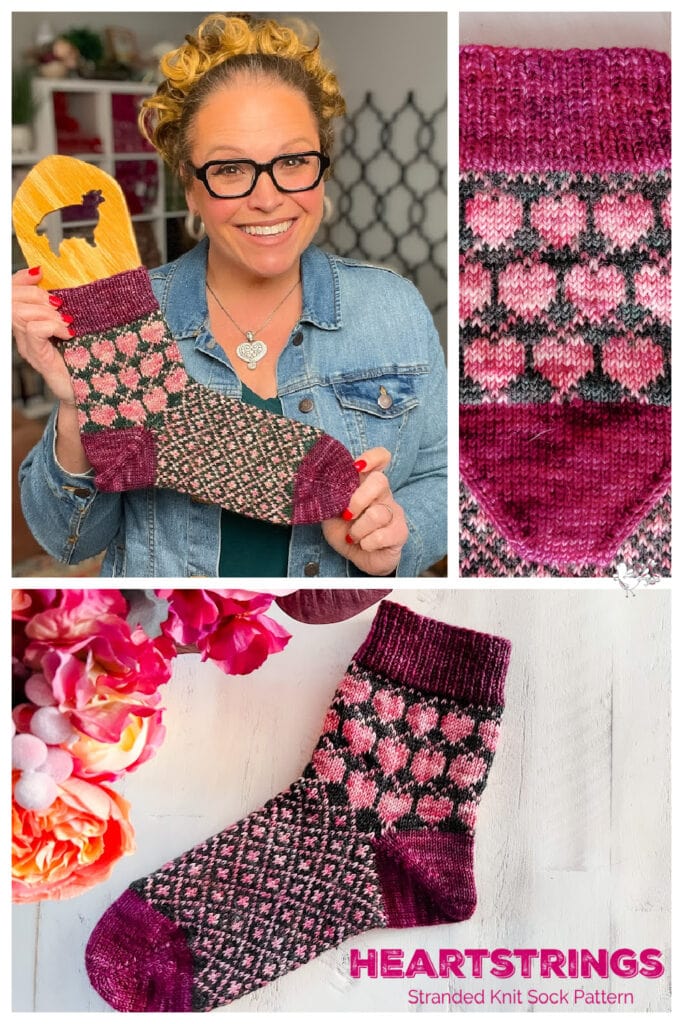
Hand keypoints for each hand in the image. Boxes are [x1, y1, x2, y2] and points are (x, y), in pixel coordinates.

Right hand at [12, 266, 75, 403]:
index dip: (21, 278)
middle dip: (36, 294)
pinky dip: (52, 325)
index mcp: (29, 322)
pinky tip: (68, 332)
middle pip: (11, 299)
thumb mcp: (74, 326)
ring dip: (46, 311)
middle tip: (60, 307)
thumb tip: (65, 286)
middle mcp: (24, 333)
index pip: (12, 292)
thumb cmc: (83, 359)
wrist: (88, 390)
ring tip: (65, 322)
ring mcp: (29, 346)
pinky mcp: (39, 357)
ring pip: (21, 313)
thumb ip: (64, 308)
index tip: (40, 273)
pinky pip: (35, 330)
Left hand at [322, 447, 408, 575]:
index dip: (372, 457)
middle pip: (380, 481)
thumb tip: (317, 486)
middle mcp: (383, 494)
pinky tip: (364, 544)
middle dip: (358, 500)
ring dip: (358, 530)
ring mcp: (394, 512)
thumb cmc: (346, 532)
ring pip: (377, 514)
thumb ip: (329, 497)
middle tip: (346, 515)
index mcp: (366, 484)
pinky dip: (367, 543)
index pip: (380, 458)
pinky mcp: (400, 532)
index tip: (357, 467)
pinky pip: (382, 535)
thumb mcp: (331, 512)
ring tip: (353, 537)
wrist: (359, 558)